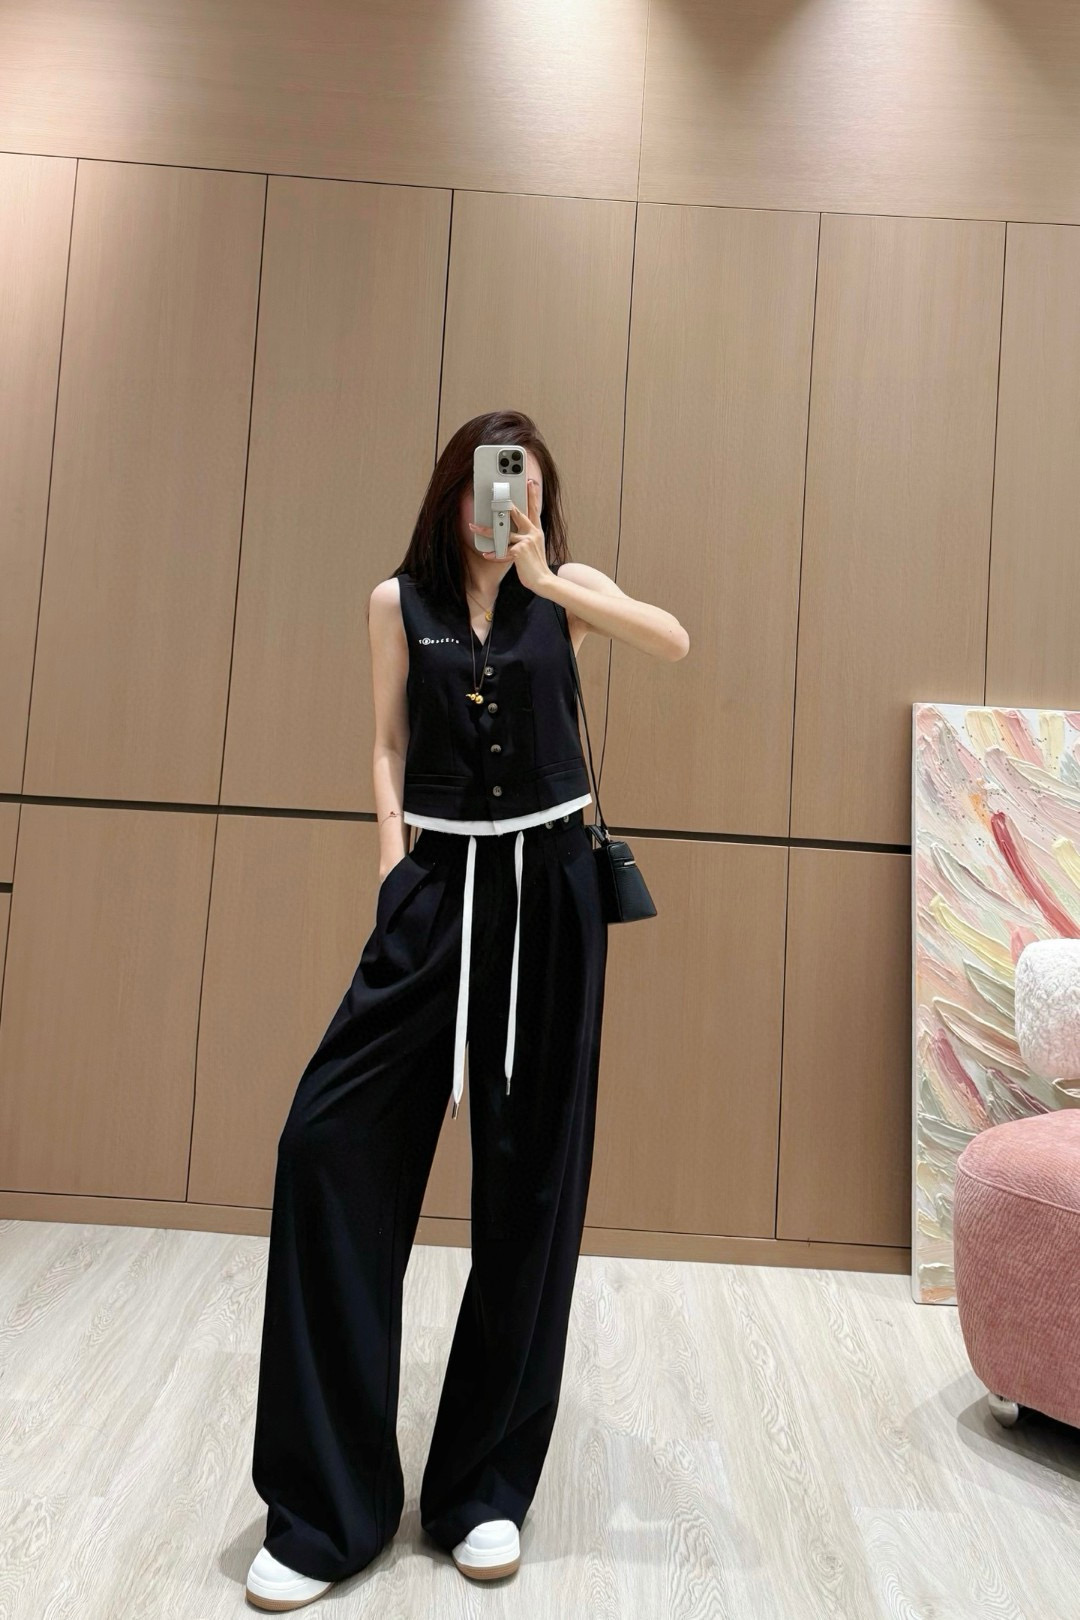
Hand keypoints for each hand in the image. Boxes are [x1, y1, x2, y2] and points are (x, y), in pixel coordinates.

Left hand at [468, 478, 553, 594]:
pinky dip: (494, 554)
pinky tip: (486, 554)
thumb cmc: (536, 565)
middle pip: (517, 514)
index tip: (531, 483)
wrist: (544, 580)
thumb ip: (526, 538)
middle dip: (506, 504)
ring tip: (474, 526)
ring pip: (502, 533)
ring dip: (486, 530)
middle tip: (498, 494)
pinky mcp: (519, 551)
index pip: (534, 510)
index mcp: (536, 531)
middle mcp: (532, 533)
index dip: (532, 495)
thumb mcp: (535, 548)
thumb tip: (510, 534)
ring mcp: (526, 541)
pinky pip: (502, 551)